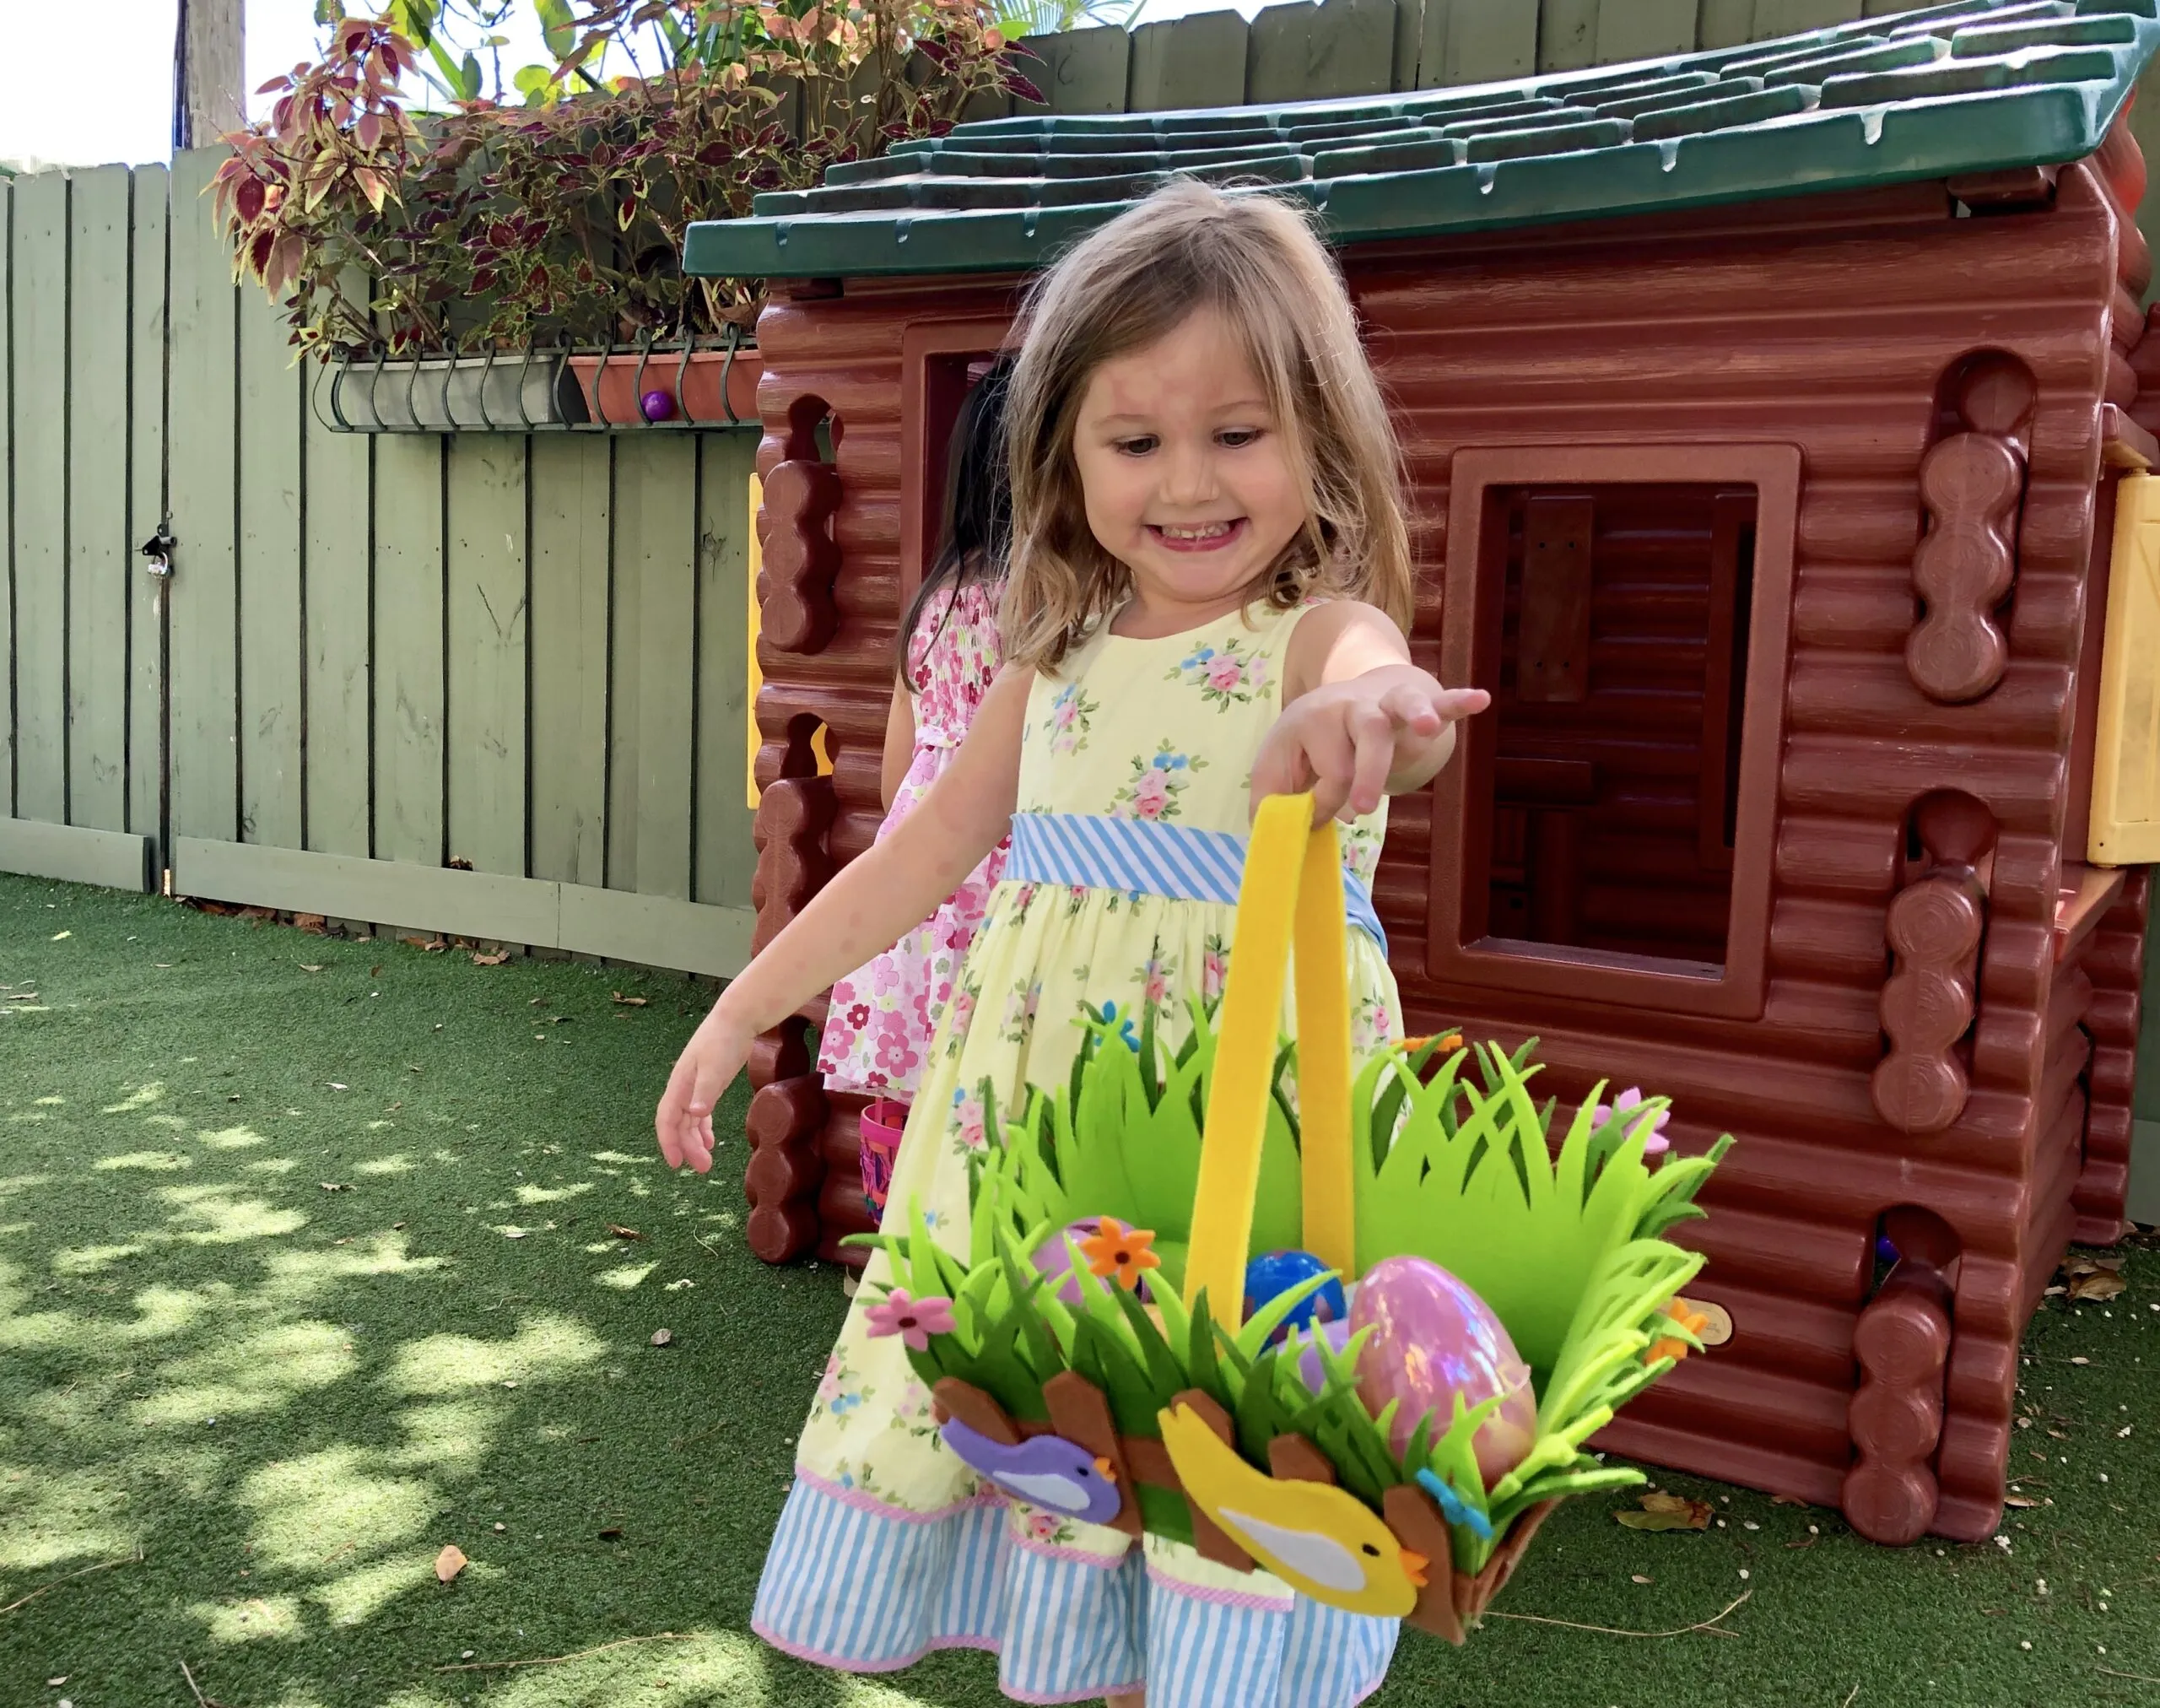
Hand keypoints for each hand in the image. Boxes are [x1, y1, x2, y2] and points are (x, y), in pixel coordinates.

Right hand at [656, 1005, 754, 1173]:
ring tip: (706, 1162)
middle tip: (703, 1169)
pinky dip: (703, 1128)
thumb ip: (705, 1091)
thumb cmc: (723, 1040)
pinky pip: (699, 1113)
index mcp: (680, 1085)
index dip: (669, 1142)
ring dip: (695, 1141)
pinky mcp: (708, 1084)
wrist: (736, 1018)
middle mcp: (683, 1088)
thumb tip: (694, 1114)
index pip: (667, 1119)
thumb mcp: (715, 1067)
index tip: (676, 1163)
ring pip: (689, 1121)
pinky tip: (710, 1142)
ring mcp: (694, 1086)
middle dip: (687, 1147)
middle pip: (678, 1124)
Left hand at [1250, 665, 1488, 822]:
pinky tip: (1479, 699)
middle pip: (1364, 737)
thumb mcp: (1278, 767)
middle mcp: (1348, 706)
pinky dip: (1457, 701)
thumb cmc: (1308, 745)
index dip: (1328, 803)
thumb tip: (1279, 835)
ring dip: (1416, 715)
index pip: (1330, 773)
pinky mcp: (1416, 702)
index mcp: (1310, 721)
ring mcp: (1384, 702)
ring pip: (1401, 707)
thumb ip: (1270, 802)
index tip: (1326, 814)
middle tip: (1363, 810)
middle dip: (1365, 773)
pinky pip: (1440, 700)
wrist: (1343, 698)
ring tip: (1426, 727)